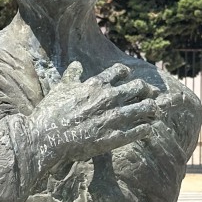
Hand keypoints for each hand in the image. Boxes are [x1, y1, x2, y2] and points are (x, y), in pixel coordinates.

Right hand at [28, 61, 160, 169]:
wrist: (47, 137)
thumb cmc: (50, 113)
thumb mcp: (60, 89)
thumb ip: (72, 76)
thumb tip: (76, 65)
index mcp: (96, 85)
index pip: (120, 72)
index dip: (127, 74)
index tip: (129, 79)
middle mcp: (109, 98)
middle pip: (139, 87)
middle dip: (147, 90)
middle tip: (149, 95)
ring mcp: (114, 117)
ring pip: (145, 108)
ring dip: (152, 109)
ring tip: (154, 113)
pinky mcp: (115, 137)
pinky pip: (140, 130)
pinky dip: (146, 129)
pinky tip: (147, 130)